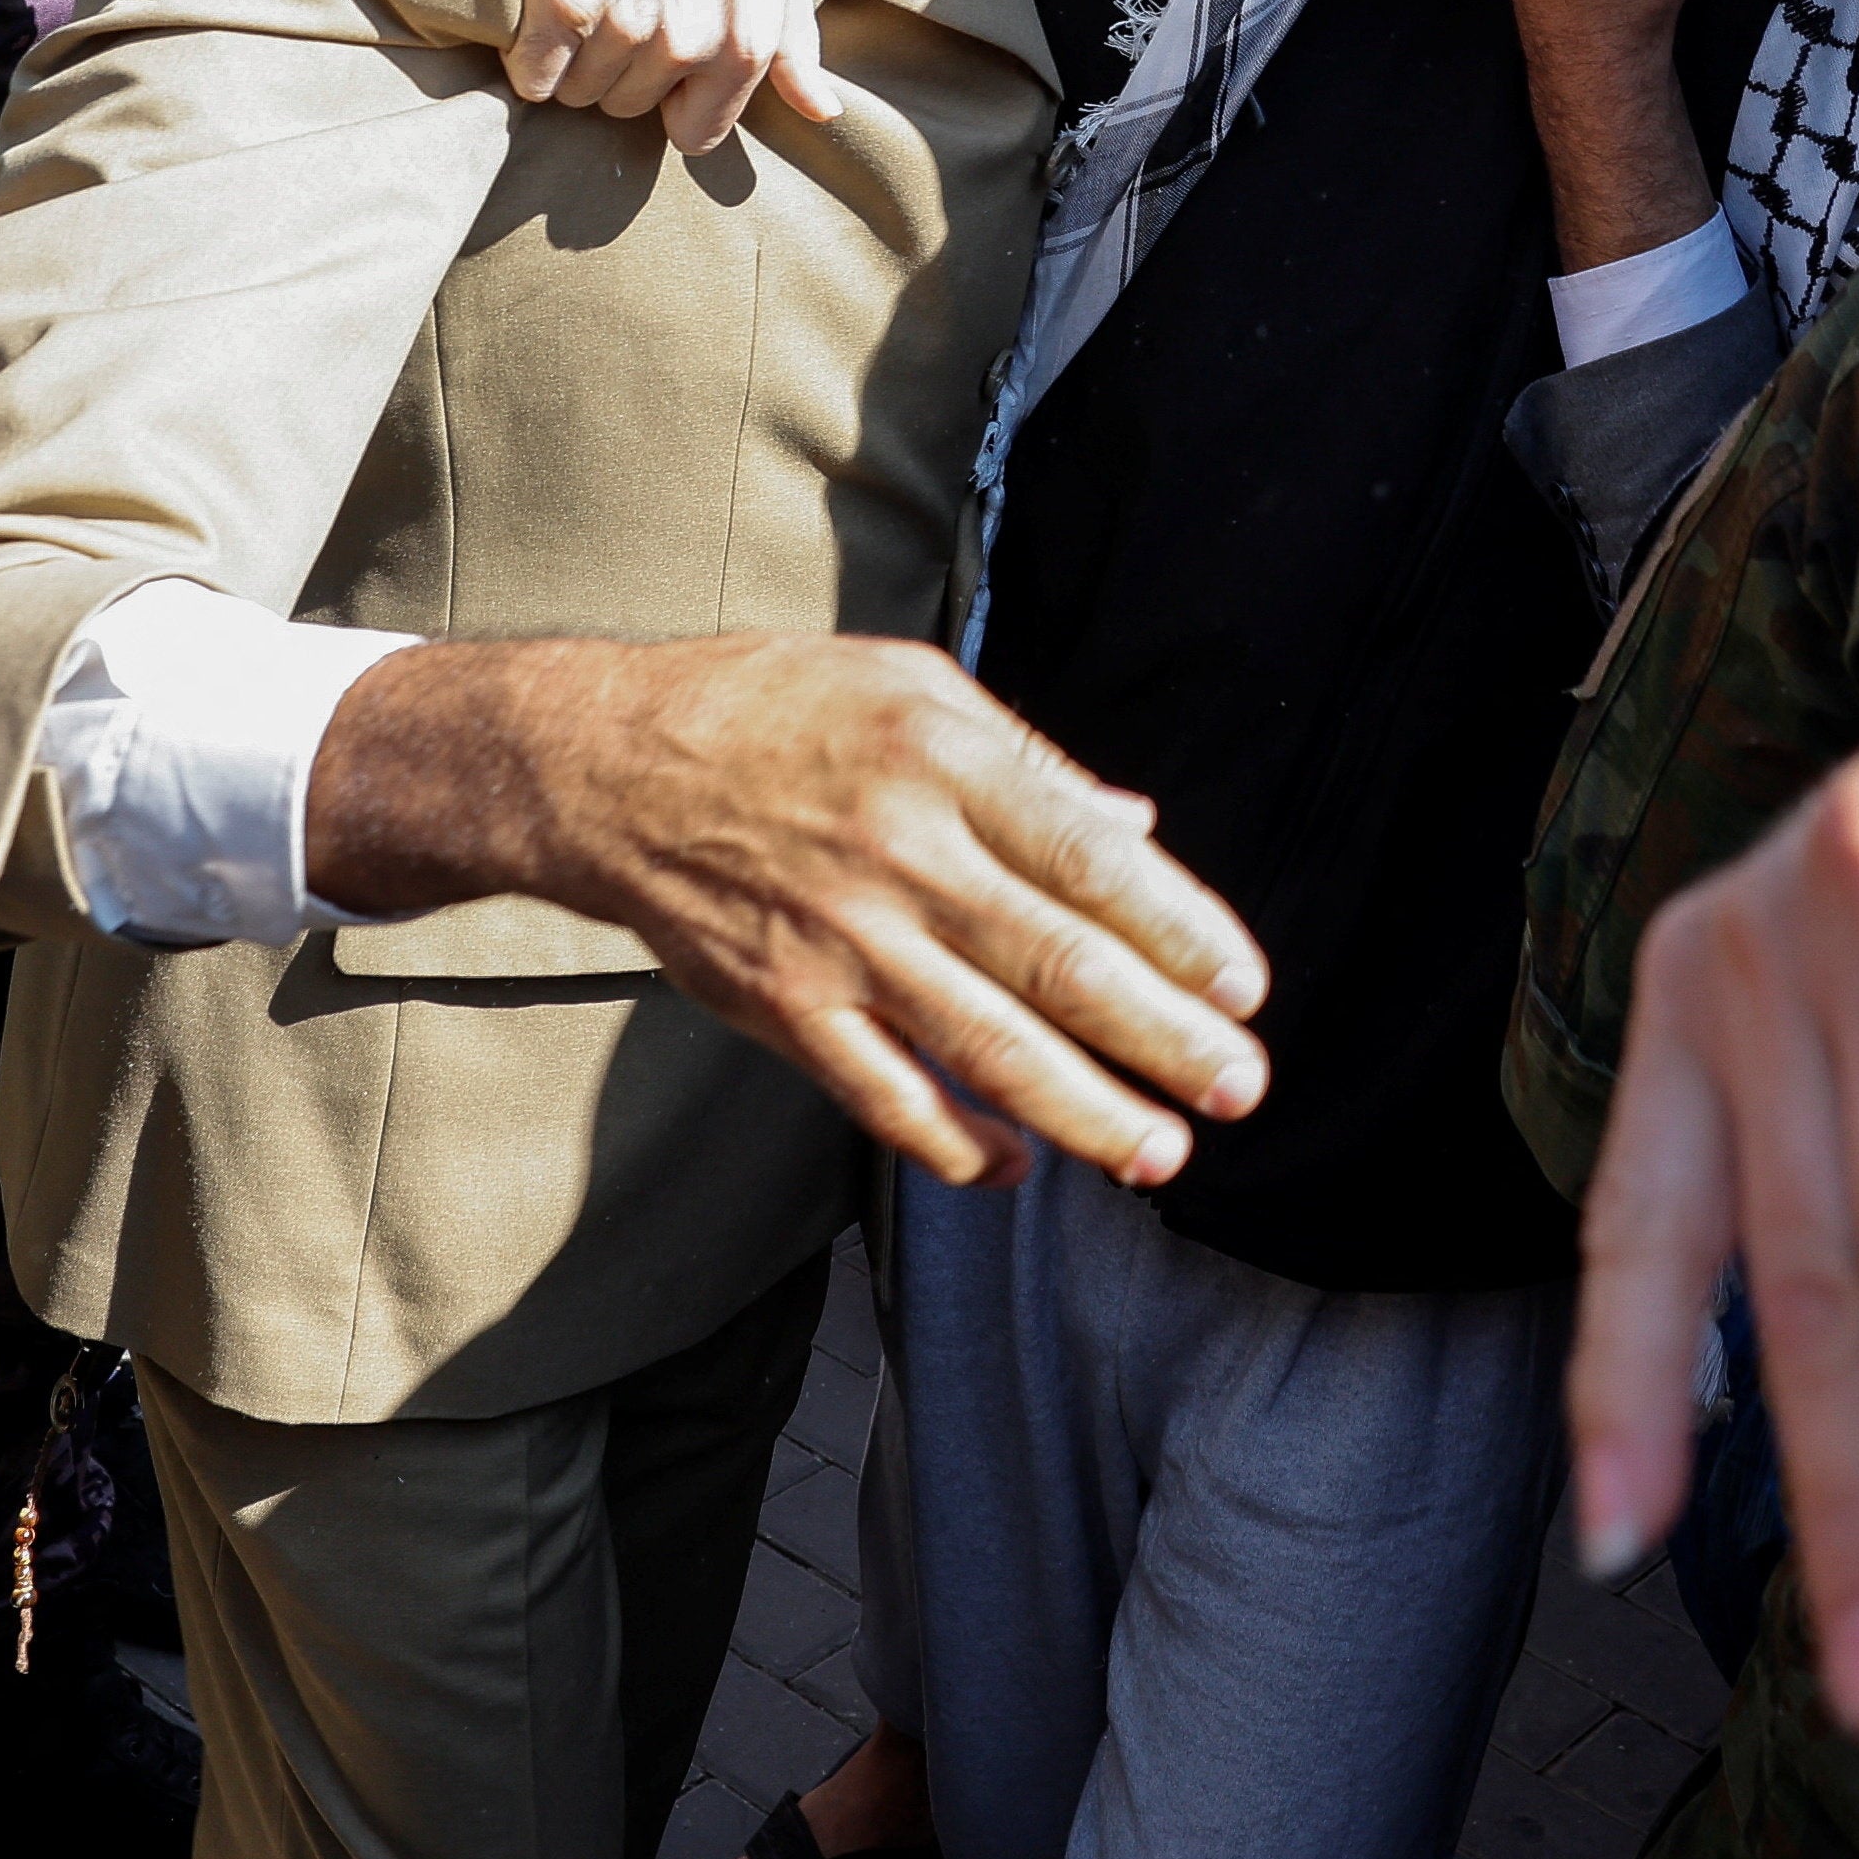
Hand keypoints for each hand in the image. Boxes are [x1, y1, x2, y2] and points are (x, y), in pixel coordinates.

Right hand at [307, 633, 1273, 1191]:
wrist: (610, 763)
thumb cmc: (784, 711)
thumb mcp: (916, 691)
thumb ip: (1033, 767)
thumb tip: (1140, 827)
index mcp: (951, 761)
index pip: (1094, 861)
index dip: (1182, 932)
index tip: (1247, 988)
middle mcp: (904, 854)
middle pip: (1060, 966)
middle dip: (1165, 1038)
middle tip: (1243, 1088)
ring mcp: (842, 941)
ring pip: (986, 1048)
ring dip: (1087, 1113)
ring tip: (1164, 1153)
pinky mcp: (786, 1006)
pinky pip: (886, 1094)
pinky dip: (958, 1142)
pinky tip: (1022, 1168)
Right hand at [524, 0, 837, 149]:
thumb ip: (798, 50)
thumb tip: (821, 113)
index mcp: (746, 44)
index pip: (695, 134)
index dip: (676, 100)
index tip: (667, 62)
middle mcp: (686, 41)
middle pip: (628, 108)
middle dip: (627, 70)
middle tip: (630, 4)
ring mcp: (622, 18)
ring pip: (577, 92)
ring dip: (577, 58)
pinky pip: (531, 73)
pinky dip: (532, 55)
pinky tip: (552, 12)